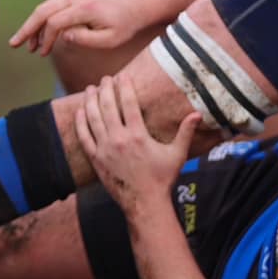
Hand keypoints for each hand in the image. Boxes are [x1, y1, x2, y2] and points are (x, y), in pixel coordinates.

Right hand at [7, 0, 143, 56]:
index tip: (43, 53)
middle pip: (42, 11)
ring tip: (26, 44)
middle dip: (27, 28)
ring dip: (32, 25)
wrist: (134, 5)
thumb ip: (86, 39)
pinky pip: (51, 7)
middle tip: (14, 44)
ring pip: (44, 7)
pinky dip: (42, 20)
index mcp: (84, 9)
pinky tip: (39, 35)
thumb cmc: (124, 25)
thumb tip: (63, 37)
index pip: (55, 22)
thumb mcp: (110, 39)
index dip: (45, 39)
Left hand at [75, 76, 201, 211]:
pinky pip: (84, 136)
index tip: (122, 76)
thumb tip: (198, 113)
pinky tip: (79, 111)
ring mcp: (105, 149)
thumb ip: (185, 132)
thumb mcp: (177, 154)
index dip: (124, 87)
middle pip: (108, 107)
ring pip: (93, 118)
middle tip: (105, 78)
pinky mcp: (96, 159)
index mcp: (138, 136)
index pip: (129, 104)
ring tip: (90, 89)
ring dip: (90, 101)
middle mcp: (119, 139)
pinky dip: (80, 122)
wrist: (144, 202)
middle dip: (106, 89)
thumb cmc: (162, 178)